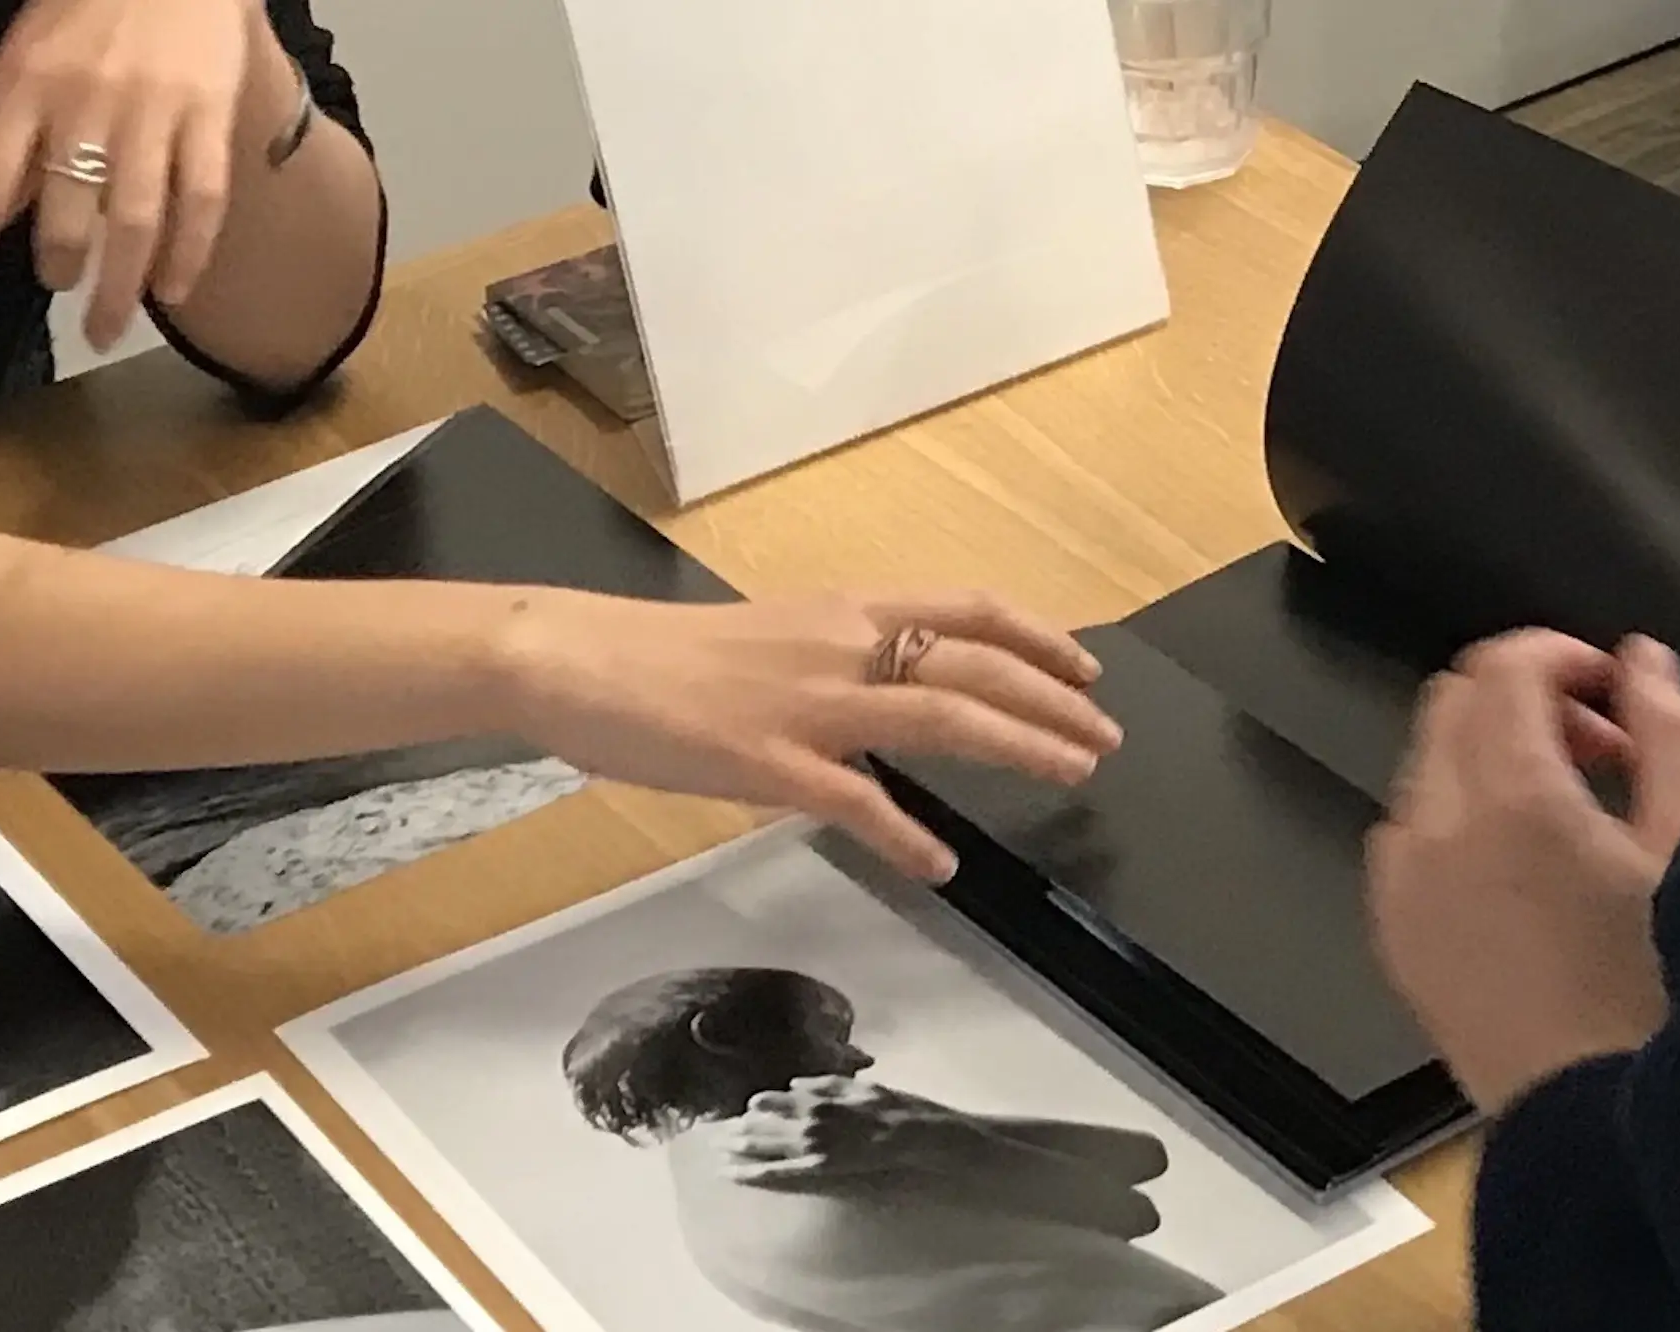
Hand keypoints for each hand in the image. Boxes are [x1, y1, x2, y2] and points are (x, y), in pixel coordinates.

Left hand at [0, 0, 261, 347]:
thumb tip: (6, 211)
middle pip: (64, 213)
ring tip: (109, 326)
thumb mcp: (25, 57)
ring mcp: (150, 113)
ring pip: (133, 219)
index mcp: (21, 87)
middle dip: (59, 271)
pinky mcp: (208, 115)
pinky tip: (175, 289)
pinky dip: (189, 253)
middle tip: (61, 297)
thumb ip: (15, 132)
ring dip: (121, 287)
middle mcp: (82, 105)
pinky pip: (201, 199)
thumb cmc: (87, 6)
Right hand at [498, 588, 1121, 882]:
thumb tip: (888, 689)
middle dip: (1052, 700)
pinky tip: (942, 865)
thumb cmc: (661, 656)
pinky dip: (907, 836)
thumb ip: (836, 661)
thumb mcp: (771, 638)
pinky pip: (857, 801)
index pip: (965, 609)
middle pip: (973, 663)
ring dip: (1018, 745)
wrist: (576, 658)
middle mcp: (839, 645)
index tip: (1085, 668)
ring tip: (1069, 775)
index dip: (1036, 637)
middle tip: (1102, 739)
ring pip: (941, 714)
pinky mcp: (767, 761)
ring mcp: (807, 704)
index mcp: (841, 610)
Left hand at [720, 1076, 955, 1184]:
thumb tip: (795, 1083)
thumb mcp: (857, 1084)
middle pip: (760, 1123)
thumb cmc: (892, 1107)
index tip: (741, 1110)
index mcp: (816, 1096)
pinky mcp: (817, 1168)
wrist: (912, 1134)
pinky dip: (750, 1173)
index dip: (755, 1107)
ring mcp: (810, 1145)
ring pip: (761, 1147)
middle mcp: (806, 1118)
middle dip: (735, 1129)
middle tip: (712, 1134)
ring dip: (735, 1149)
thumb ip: (823, 1083)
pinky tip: (730, 1174)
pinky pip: (775, 1173)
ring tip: (715, 1152)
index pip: (773, 1100)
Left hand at [1365, 631, 1679, 1113]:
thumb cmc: (1661, 1001)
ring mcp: (1403, 884)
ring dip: (1491, 757)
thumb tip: (1643, 663)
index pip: (1503, 668)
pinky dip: (1455, 820)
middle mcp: (1438, 831)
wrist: (1600, 1124)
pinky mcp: (1394, 931)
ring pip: (1427, 765)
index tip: (1611, 688)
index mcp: (1514, 800)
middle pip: (1455, 703)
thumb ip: (1665, 734)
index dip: (1561, 656)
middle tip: (1601, 748)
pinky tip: (1525, 871)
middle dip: (1527, 701)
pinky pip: (1407, 836)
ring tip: (1575, 815)